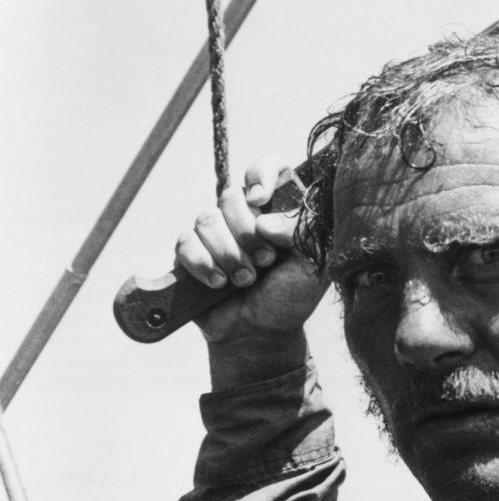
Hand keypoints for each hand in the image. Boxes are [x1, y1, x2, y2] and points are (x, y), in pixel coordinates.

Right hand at [175, 155, 326, 382]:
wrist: (262, 333)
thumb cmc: (290, 296)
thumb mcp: (312, 264)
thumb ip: (302, 232)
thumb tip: (265, 221)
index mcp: (275, 210)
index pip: (267, 167)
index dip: (261, 174)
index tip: (261, 198)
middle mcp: (243, 215)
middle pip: (230, 197)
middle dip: (246, 234)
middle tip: (265, 262)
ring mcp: (215, 233)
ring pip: (206, 220)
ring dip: (228, 254)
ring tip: (246, 280)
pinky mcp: (190, 254)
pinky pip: (185, 243)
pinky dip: (203, 263)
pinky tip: (218, 283)